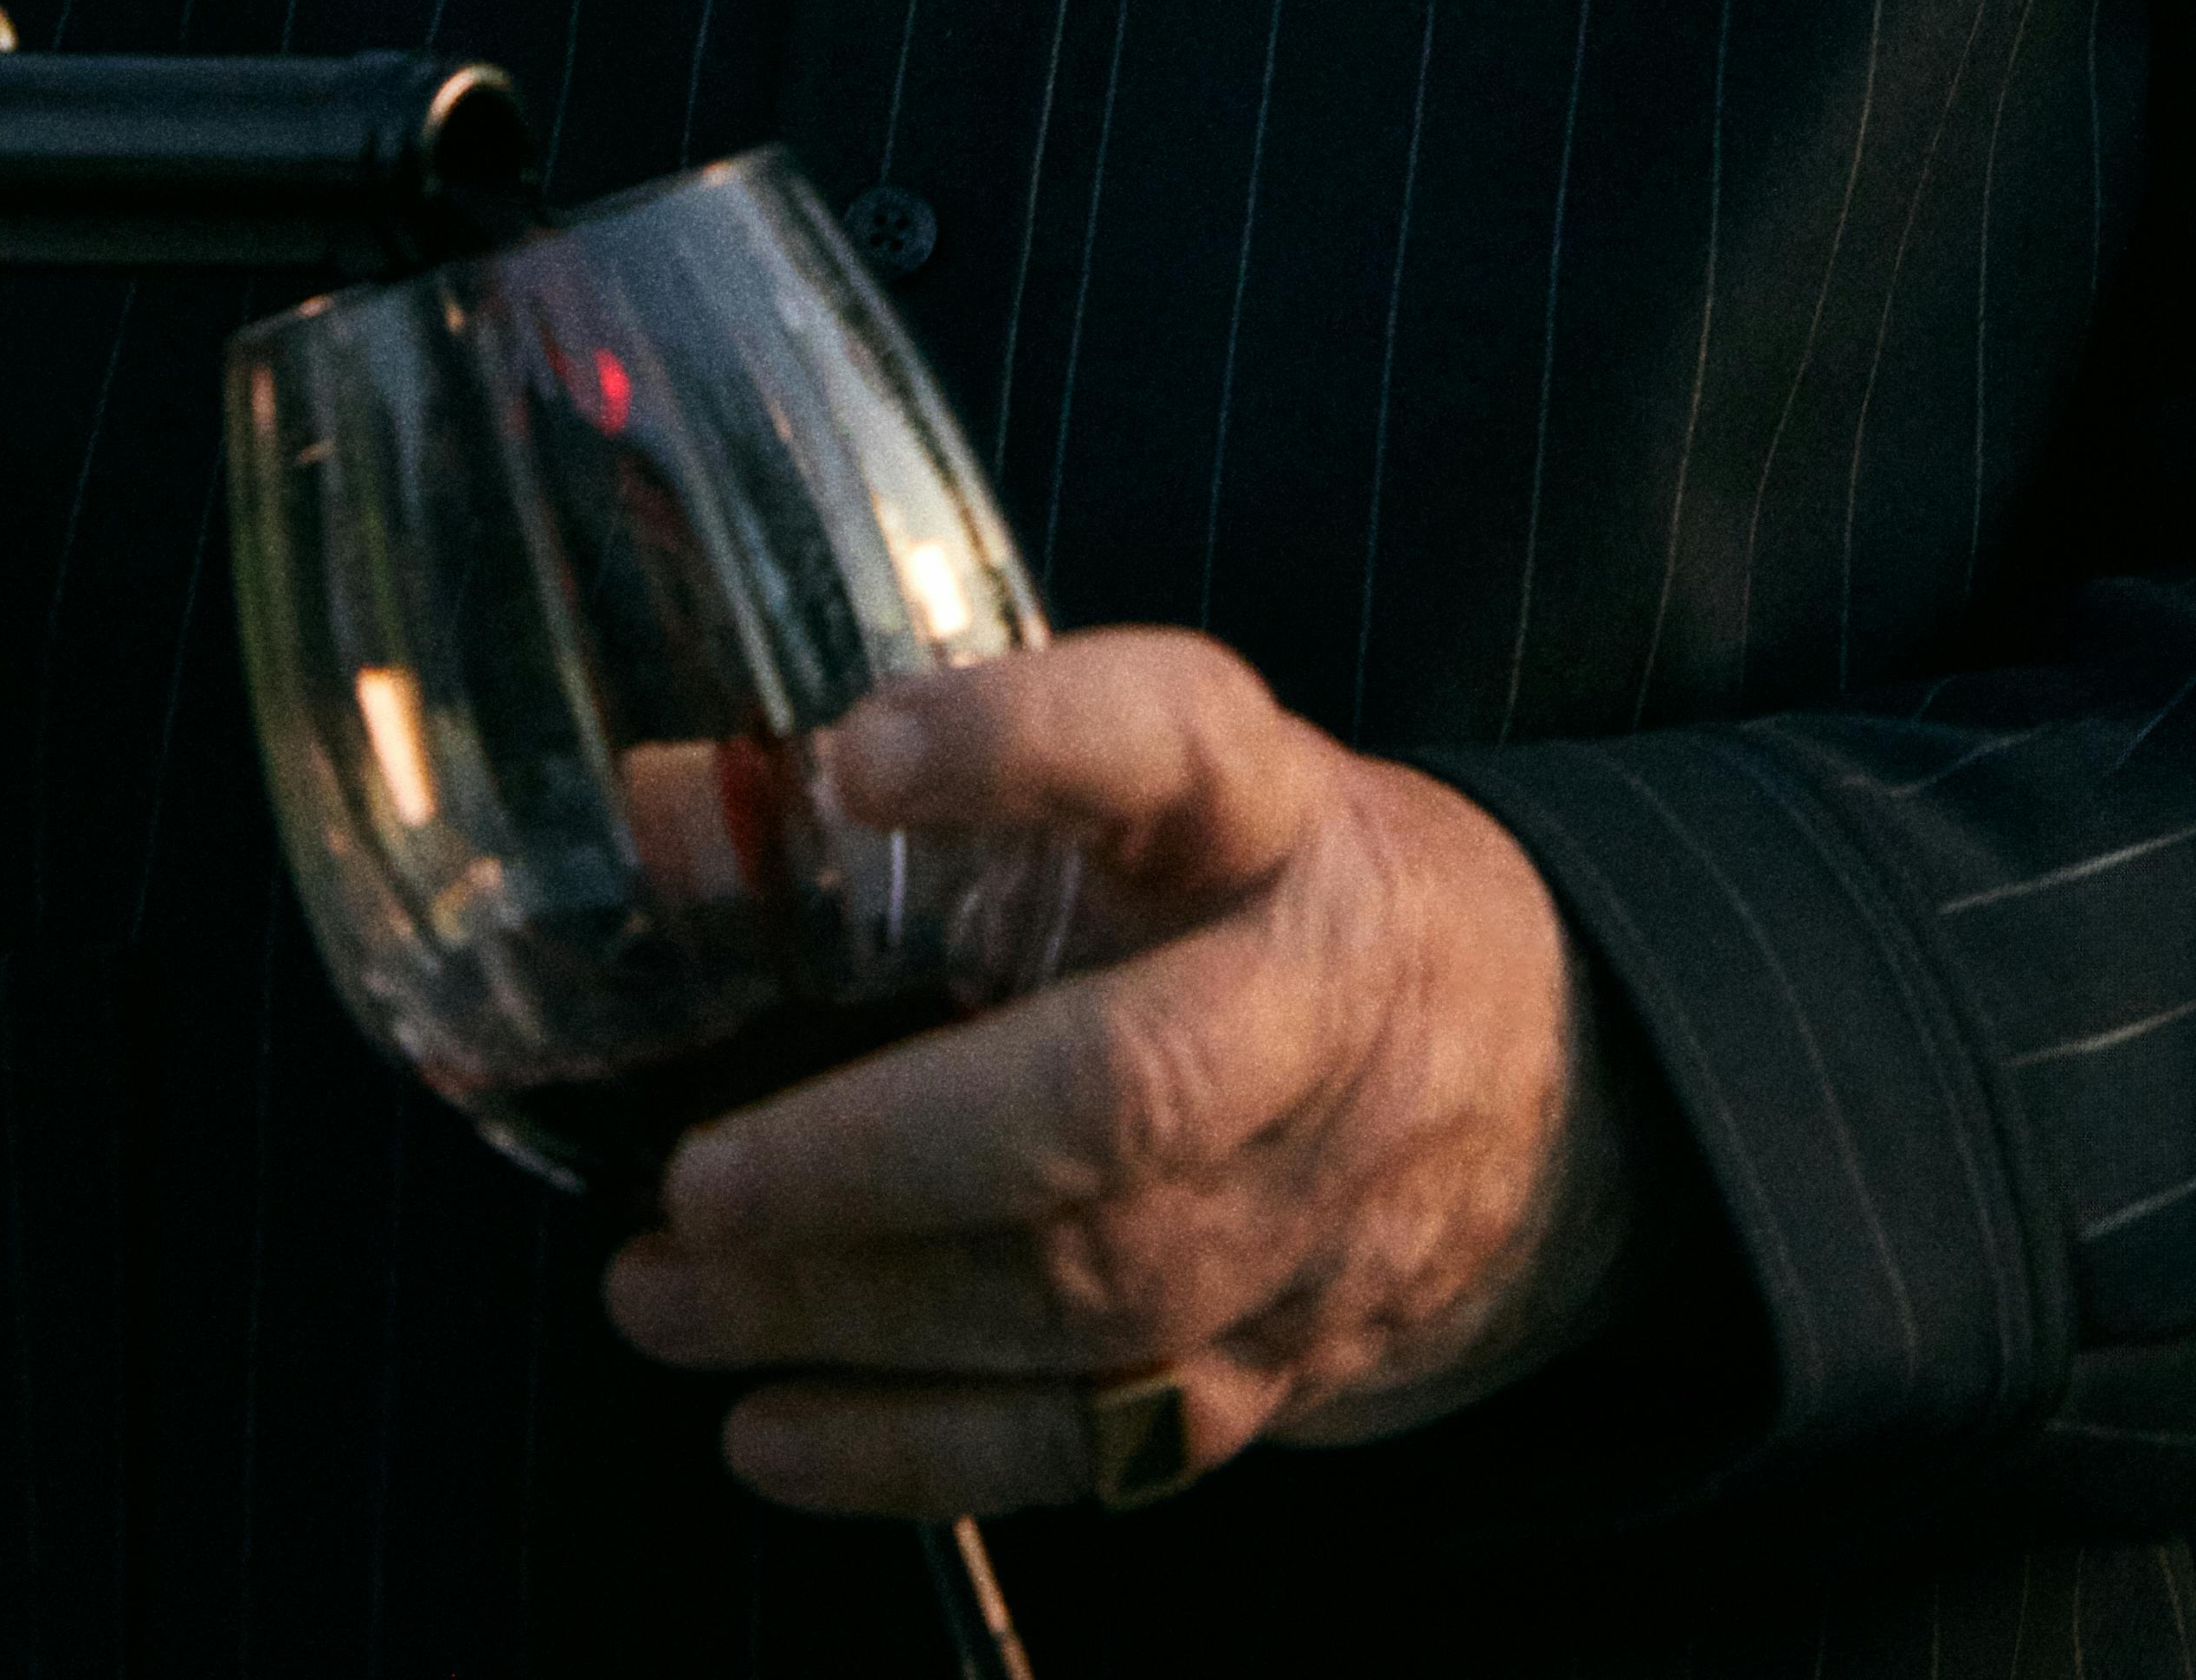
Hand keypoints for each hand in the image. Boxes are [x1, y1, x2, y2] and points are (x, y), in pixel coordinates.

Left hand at [601, 626, 1632, 1515]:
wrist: (1537, 1080)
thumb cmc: (1276, 894)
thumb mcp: (1172, 789)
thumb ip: (959, 786)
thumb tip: (658, 806)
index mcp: (1275, 817)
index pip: (1172, 747)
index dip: (1019, 742)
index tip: (855, 760)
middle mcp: (1307, 1010)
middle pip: (1125, 1094)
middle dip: (891, 1150)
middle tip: (701, 1175)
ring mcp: (1306, 1211)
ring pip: (1086, 1293)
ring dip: (852, 1311)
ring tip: (662, 1293)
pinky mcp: (1274, 1366)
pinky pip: (1091, 1439)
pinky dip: (914, 1453)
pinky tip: (765, 1428)